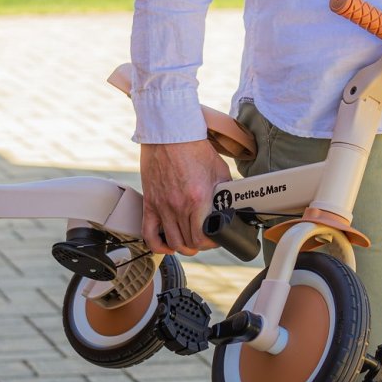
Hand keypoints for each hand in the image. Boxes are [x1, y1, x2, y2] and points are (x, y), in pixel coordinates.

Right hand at [140, 140, 230, 255]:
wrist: (170, 134)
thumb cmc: (194, 148)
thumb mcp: (219, 170)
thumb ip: (224, 191)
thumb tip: (232, 205)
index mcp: (198, 199)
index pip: (202, 237)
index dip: (211, 244)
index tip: (216, 238)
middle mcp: (178, 206)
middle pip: (188, 243)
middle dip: (200, 245)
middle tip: (204, 239)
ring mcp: (162, 206)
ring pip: (172, 243)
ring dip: (182, 247)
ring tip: (188, 242)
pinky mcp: (150, 203)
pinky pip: (148, 234)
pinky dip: (157, 245)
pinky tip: (166, 244)